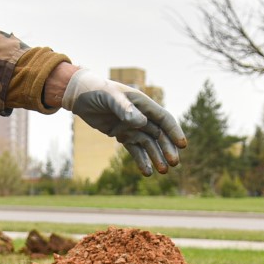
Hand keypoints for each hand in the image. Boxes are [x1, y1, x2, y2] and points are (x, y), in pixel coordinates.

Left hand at [61, 67, 185, 174]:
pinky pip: (135, 149)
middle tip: (173, 163)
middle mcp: (141, 115)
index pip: (163, 119)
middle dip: (167, 149)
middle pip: (159, 134)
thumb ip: (125, 109)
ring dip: (156, 157)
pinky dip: (141, 160)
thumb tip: (142, 123)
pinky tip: (147, 172)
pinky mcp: (122, 134)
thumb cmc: (97, 91)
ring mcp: (132, 126)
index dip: (174, 132)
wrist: (80, 95)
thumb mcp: (110, 98)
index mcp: (143, 104)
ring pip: (148, 144)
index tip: (182, 145)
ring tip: (162, 171)